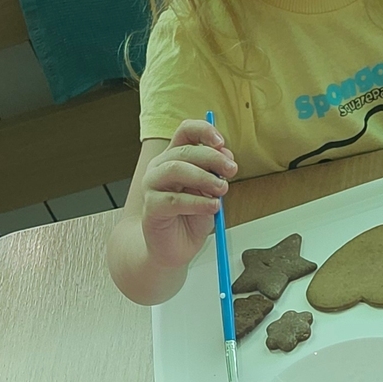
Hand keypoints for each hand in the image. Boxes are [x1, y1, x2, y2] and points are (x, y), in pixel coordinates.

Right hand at [139, 119, 235, 272]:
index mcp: (174, 157)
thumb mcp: (210, 193)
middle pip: (185, 150)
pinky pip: (174, 200)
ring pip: (176, 169)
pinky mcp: (151, 207)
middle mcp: (160, 167)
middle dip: (212, 158)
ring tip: (222, 190)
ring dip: (204, 178)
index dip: (204, 131)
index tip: (222, 142)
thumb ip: (216, 173)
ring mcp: (152, 186)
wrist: (172, 250)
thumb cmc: (190, 219)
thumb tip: (226, 154)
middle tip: (231, 170)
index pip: (186, 131)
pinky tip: (213, 207)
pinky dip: (198, 202)